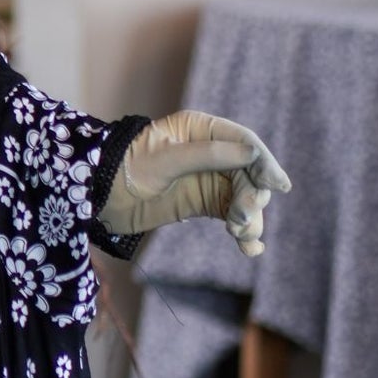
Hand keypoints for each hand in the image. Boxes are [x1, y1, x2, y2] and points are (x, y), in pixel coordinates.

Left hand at [98, 109, 290, 258]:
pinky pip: (233, 215)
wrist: (101, 197)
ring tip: (242, 236)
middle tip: (242, 217)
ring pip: (244, 197)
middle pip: (248, 173)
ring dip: (249, 218)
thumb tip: (251, 154)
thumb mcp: (166, 159)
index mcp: (202, 129)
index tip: (277, 186)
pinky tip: (250, 248)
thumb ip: (209, 155)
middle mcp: (212, 152)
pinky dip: (243, 231)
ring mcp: (210, 178)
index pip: (244, 142)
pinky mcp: (205, 203)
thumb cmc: (127, 168)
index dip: (264, 163)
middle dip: (252, 196)